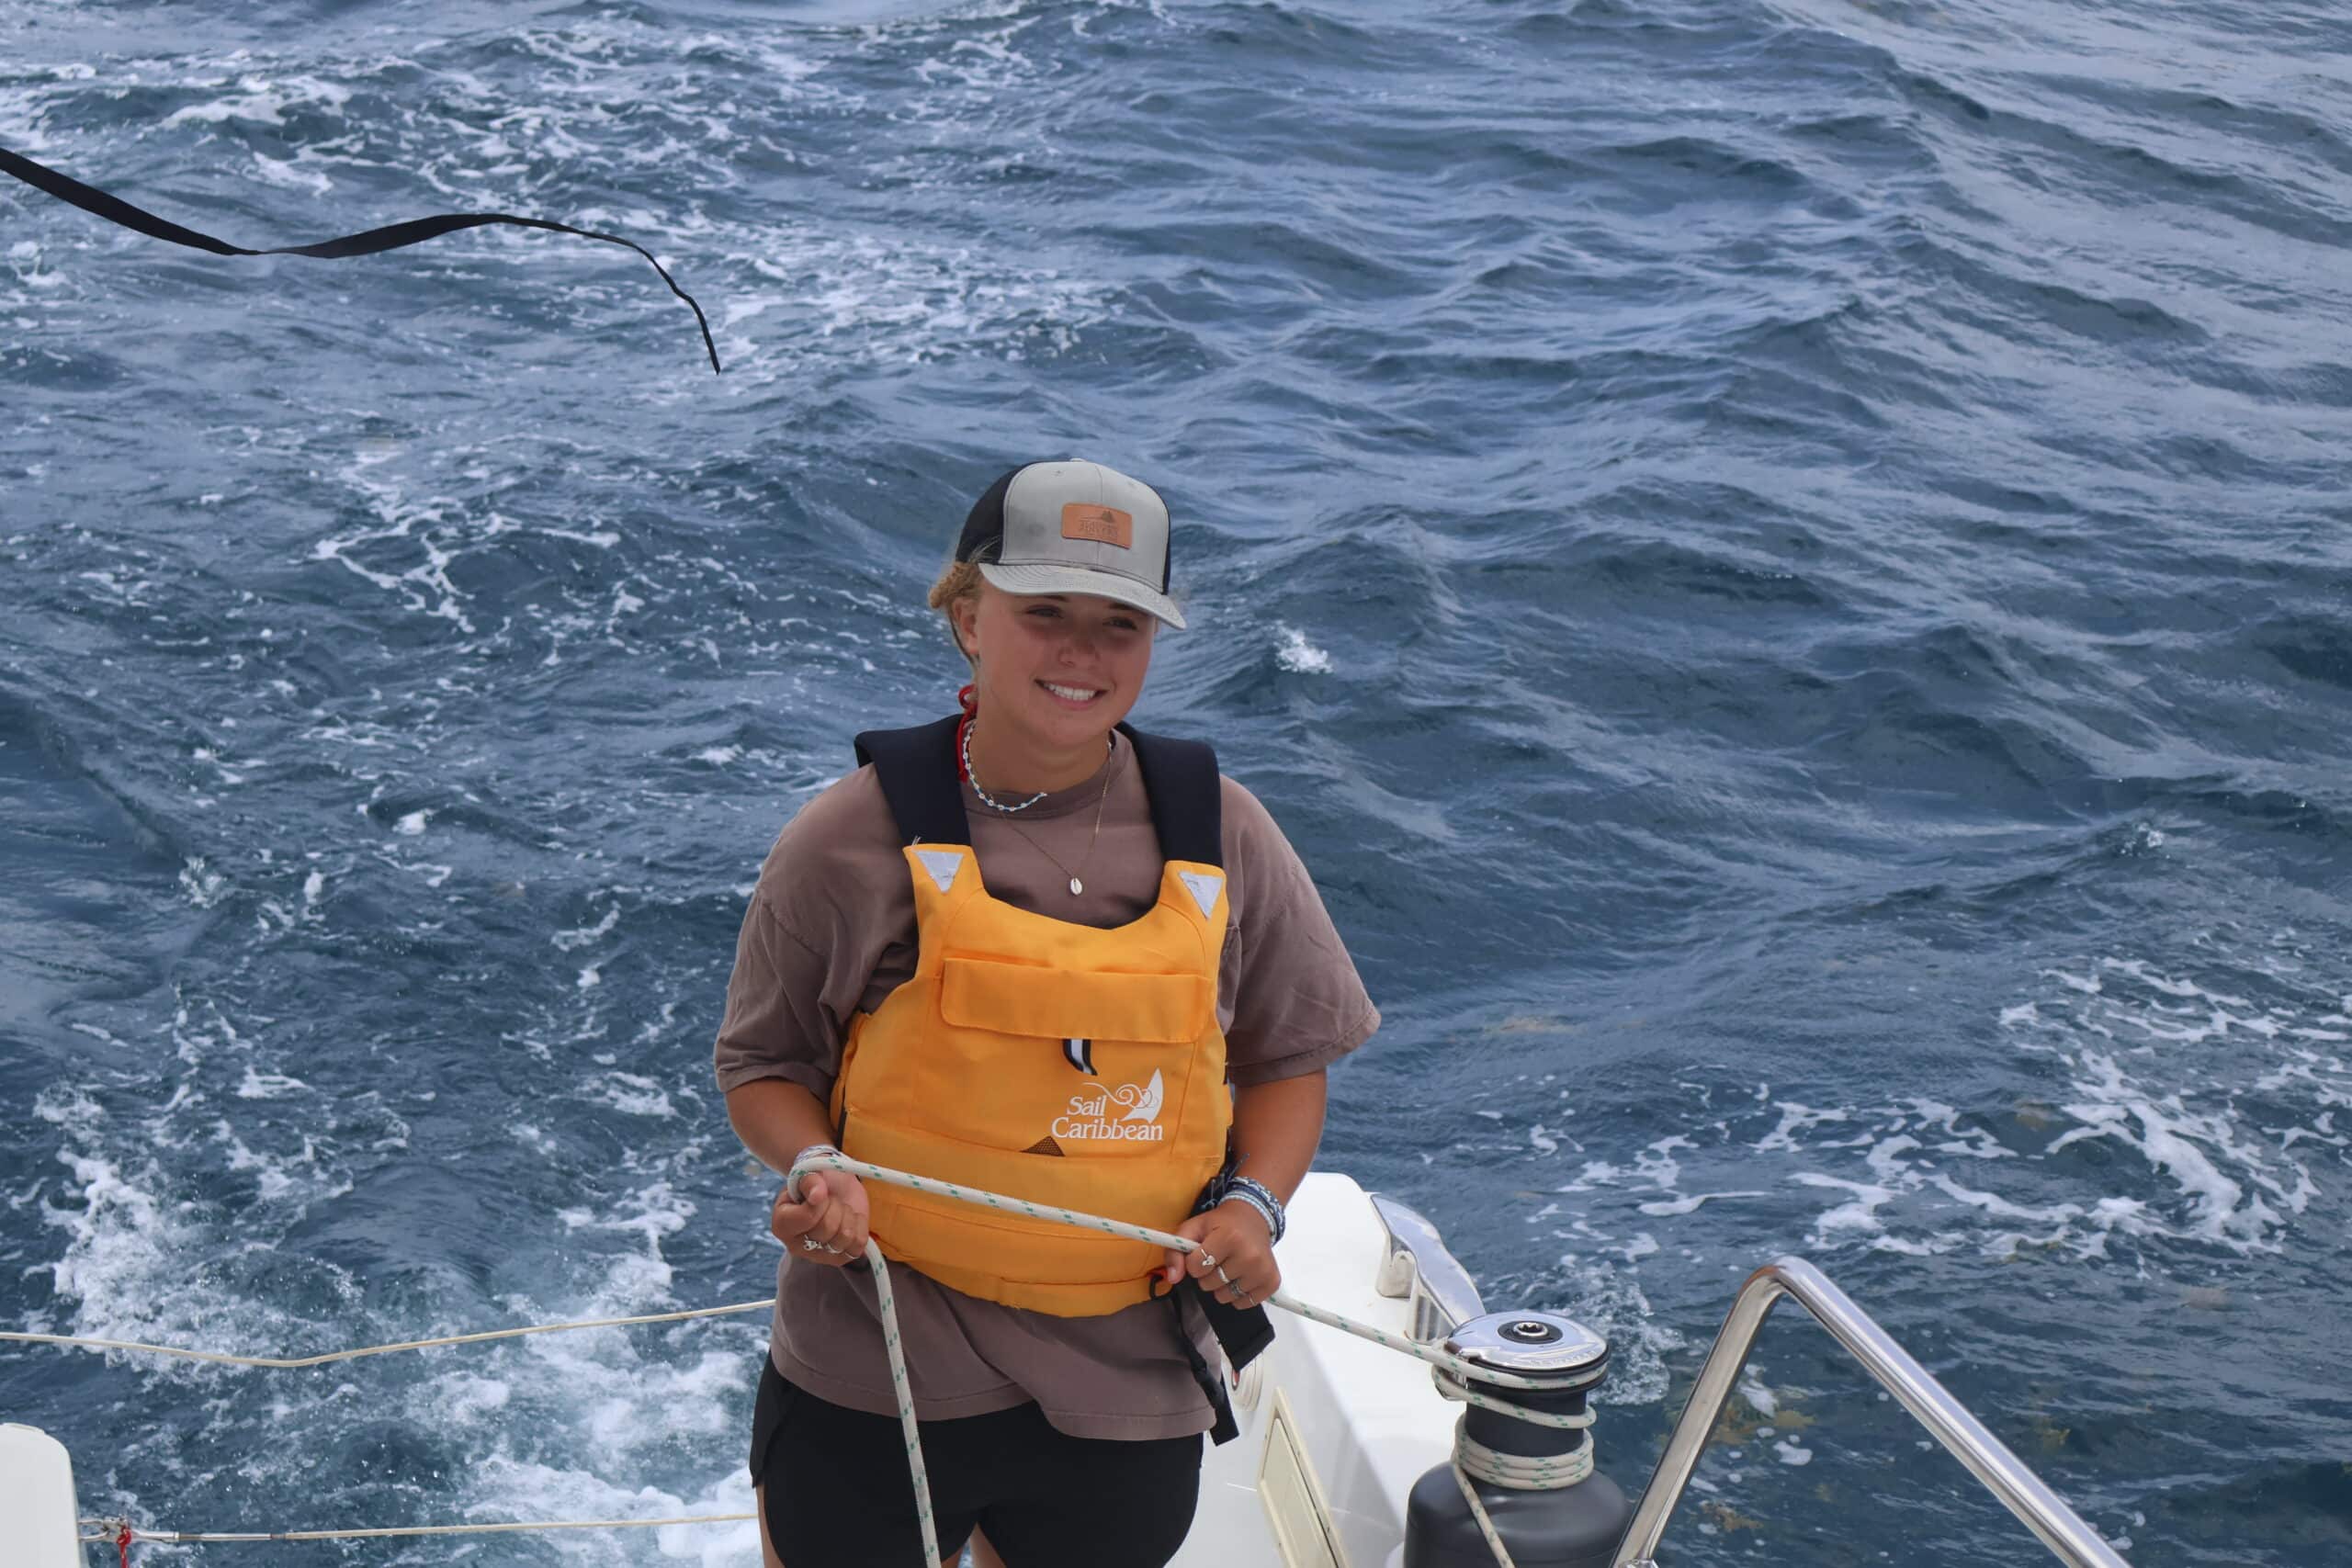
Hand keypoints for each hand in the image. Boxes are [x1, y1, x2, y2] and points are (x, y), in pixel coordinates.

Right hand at [770, 1171, 869, 1266]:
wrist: (833, 1188)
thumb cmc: (818, 1182)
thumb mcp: (810, 1174)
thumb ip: (810, 1181)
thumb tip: (818, 1195)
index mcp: (782, 1225)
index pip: (808, 1217)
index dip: (821, 1200)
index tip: (820, 1193)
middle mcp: (796, 1246)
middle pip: (828, 1227)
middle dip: (835, 1205)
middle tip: (830, 1199)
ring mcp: (819, 1256)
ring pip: (845, 1237)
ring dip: (848, 1215)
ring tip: (839, 1209)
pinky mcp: (841, 1258)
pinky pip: (859, 1244)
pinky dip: (860, 1226)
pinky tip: (850, 1219)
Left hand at [1162, 1199, 1277, 1308]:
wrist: (1254, 1217)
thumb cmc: (1221, 1223)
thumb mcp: (1193, 1227)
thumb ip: (1175, 1250)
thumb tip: (1173, 1278)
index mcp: (1229, 1237)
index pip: (1196, 1267)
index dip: (1193, 1262)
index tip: (1202, 1251)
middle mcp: (1249, 1255)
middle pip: (1209, 1284)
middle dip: (1207, 1274)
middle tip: (1217, 1258)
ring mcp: (1262, 1270)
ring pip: (1225, 1296)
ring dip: (1221, 1286)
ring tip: (1228, 1267)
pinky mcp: (1272, 1282)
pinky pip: (1245, 1303)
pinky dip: (1238, 1295)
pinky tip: (1240, 1277)